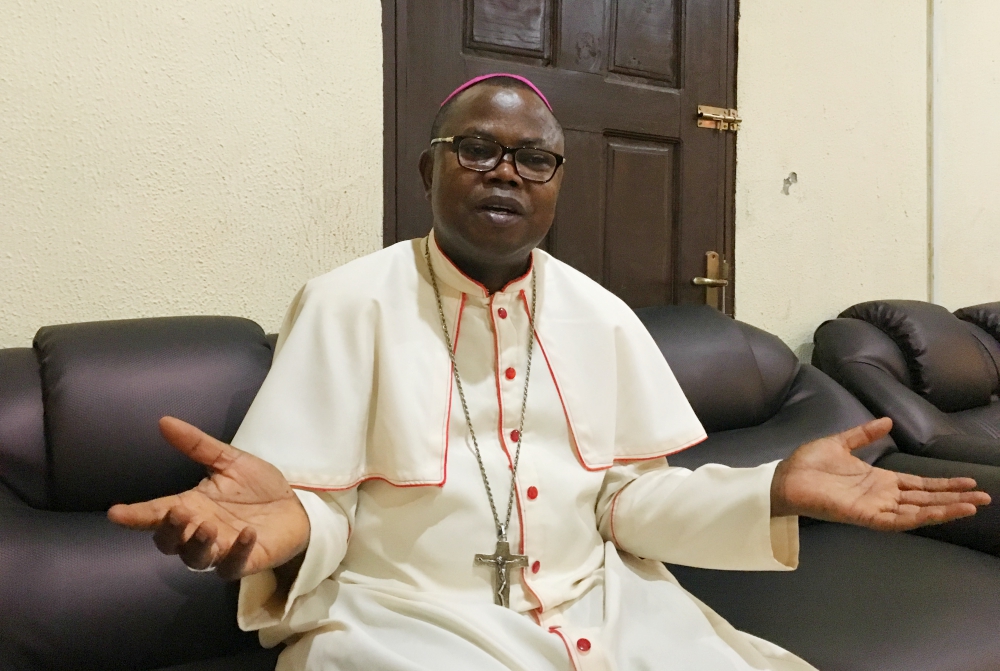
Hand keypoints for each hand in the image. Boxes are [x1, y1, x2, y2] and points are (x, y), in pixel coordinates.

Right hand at [108, 417, 309, 579]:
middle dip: (169, 531)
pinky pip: (234, 565)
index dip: (136, 515)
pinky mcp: (245, 561)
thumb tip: (164, 421)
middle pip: (169, 542)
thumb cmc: (258, 487)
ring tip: (206, 526)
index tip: (116, 513)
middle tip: (178, 513)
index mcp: (192, 506)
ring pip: (195, 559)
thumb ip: (198, 446)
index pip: (156, 513)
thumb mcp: (230, 460)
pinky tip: (246, 534)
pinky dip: (238, 551)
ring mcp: (221, 549)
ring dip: (196, 544)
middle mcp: (200, 531)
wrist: (297, 505)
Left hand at [771, 417, 990, 529]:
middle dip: (955, 498)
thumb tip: (887, 420)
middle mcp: (881, 496)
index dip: (943, 484)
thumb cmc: (808, 464)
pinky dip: (920, 517)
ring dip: (945, 509)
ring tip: (972, 505)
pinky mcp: (865, 516)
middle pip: (926, 499)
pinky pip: (898, 520)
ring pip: (918, 511)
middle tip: (984, 497)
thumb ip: (864, 434)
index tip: (969, 481)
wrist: (784, 477)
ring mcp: (875, 508)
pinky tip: (940, 512)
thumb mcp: (840, 443)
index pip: (919, 485)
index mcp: (878, 480)